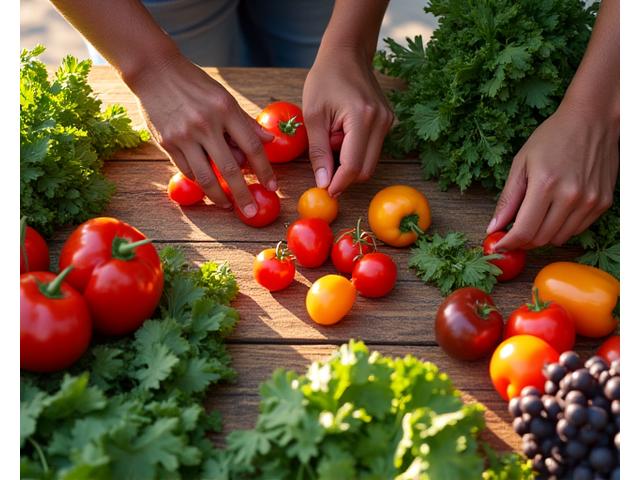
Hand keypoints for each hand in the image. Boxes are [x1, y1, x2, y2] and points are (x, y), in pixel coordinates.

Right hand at [129, 53, 276, 215]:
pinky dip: (199, 181)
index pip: (251, 146)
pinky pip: (187, 170)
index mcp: (225, 109)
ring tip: (227, 205)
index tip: (272, 186)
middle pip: (230, 168)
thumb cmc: (194, 83)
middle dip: (242, 194)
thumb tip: (269, 141)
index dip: (264, 170)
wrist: (154, 70)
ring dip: (218, 196)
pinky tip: (207, 186)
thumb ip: (245, 121)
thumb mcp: (223, 96)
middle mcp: (206, 124)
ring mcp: (185, 135)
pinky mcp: (167, 142)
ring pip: (205, 176)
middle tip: (250, 212)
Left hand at [302, 50, 393, 196]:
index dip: (339, 183)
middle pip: (366, 169)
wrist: (347, 52)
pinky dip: (355, 149)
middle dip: (344, 173)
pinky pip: (372, 149)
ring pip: (370, 161)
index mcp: (363, 118)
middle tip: (324, 159)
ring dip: (348, 160)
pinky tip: (342, 132)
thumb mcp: (313, 115)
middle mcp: (382, 122)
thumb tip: (324, 184)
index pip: (354, 166)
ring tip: (332, 137)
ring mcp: (389, 122)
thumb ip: (319, 152)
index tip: (324, 191)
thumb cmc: (325, 79)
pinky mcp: (388, 122)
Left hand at [487, 101, 618, 250]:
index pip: (523, 231)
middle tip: (513, 233)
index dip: (508, 244)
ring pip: (559, 238)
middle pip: (540, 239)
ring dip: (541, 236)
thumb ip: (508, 199)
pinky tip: (554, 211)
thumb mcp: (521, 163)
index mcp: (545, 185)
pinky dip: (560, 228)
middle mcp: (570, 196)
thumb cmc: (552, 137)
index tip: (499, 246)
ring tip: (534, 218)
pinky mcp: (602, 203)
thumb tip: (493, 228)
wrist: (593, 119)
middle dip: (522, 241)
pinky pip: (576, 230)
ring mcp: (589, 201)